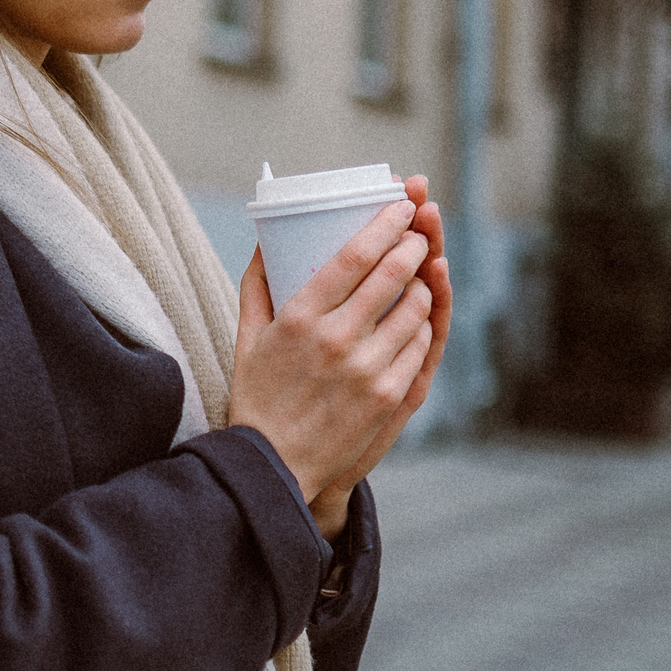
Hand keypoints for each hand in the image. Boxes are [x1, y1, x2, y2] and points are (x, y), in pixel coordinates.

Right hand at [227, 176, 450, 538]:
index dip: (385, 224)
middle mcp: (336, 339)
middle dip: (415, 244)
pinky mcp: (390, 395)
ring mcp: (368, 369)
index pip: (354, 257)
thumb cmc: (258, 396)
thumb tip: (263, 241)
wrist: (274, 465)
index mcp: (299, 318)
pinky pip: (421, 344)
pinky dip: (424, 324)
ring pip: (417, 307)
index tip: (401, 205)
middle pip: (393, 274)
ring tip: (420, 273)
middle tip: (420, 230)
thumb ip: (256, 286)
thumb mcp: (246, 337)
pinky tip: (419, 315)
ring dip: (424, 283)